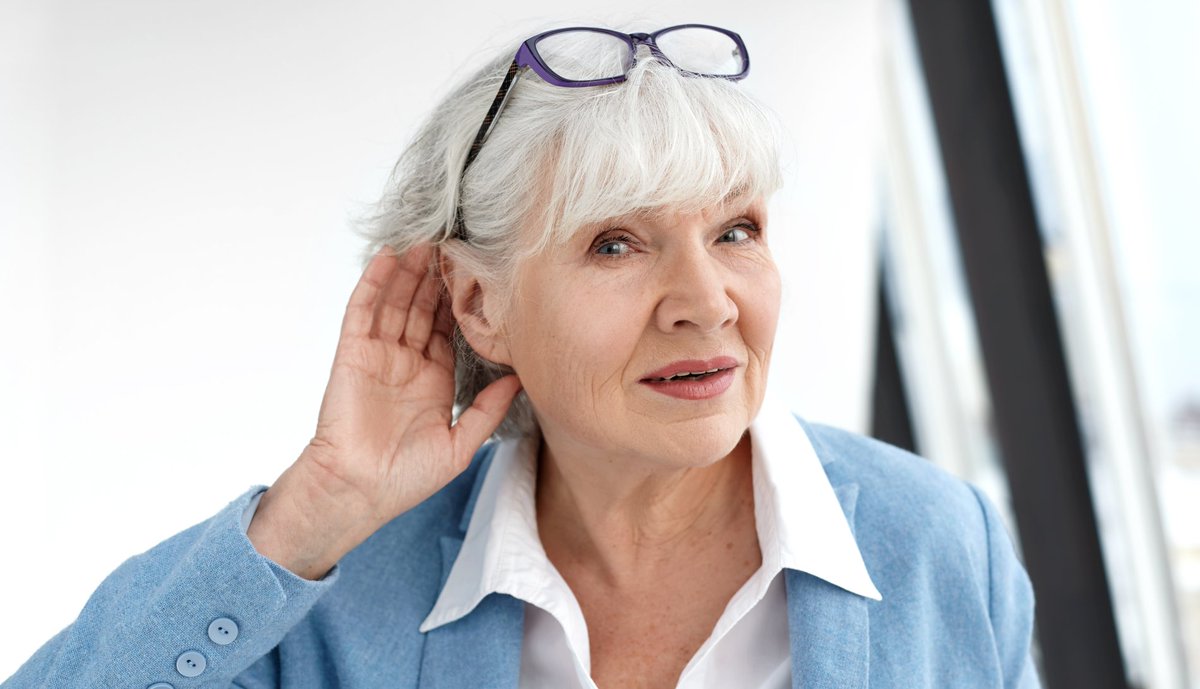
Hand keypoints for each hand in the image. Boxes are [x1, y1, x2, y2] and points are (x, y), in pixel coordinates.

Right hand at [247, 245, 520, 578]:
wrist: (359, 491)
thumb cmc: (406, 478)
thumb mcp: (460, 445)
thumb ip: (488, 411)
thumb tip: (521, 379)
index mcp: (433, 380)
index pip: (450, 329)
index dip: (462, 301)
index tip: (480, 273)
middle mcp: (406, 362)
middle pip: (423, 307)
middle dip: (437, 276)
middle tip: (454, 242)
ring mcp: (378, 355)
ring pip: (396, 301)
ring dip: (408, 270)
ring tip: (425, 238)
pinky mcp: (353, 353)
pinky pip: (363, 311)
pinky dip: (374, 283)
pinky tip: (387, 257)